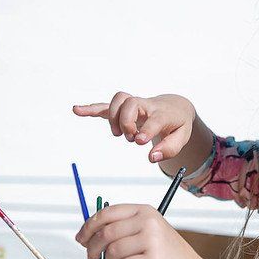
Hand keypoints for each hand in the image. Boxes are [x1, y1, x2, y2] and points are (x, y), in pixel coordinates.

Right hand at [73, 92, 196, 162]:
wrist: (174, 106)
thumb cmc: (177, 123)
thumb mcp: (181, 138)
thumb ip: (169, 149)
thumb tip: (152, 158)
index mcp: (163, 113)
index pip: (153, 119)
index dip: (145, 129)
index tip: (138, 141)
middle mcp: (147, 105)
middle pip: (131, 103)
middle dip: (126, 121)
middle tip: (131, 138)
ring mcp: (134, 105)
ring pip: (119, 99)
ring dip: (113, 116)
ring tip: (118, 134)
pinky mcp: (123, 108)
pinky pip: (106, 105)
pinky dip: (91, 108)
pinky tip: (77, 110)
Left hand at [75, 204, 207, 258]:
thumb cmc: (166, 255)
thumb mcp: (147, 231)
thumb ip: (122, 227)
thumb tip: (88, 232)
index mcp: (144, 211)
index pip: (107, 213)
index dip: (89, 226)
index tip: (81, 237)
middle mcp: (149, 222)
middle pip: (106, 232)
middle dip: (92, 247)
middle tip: (90, 256)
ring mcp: (152, 241)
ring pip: (113, 251)